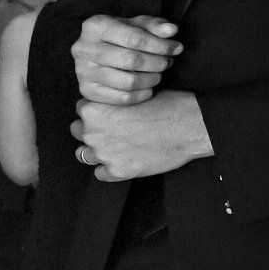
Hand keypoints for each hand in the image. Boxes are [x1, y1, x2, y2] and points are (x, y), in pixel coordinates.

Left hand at [72, 90, 212, 181]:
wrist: (189, 126)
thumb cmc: (166, 106)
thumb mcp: (132, 96)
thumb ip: (111, 105)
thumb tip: (105, 110)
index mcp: (94, 110)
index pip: (82, 109)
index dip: (97, 110)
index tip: (109, 113)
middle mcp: (93, 133)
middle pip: (78, 131)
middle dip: (93, 130)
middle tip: (113, 129)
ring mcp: (104, 155)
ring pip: (84, 155)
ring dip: (96, 151)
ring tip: (116, 147)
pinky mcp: (118, 172)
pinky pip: (100, 174)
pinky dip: (109, 169)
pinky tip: (124, 161)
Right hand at [73, 13, 177, 107]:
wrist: (95, 51)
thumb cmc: (120, 35)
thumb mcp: (136, 25)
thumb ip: (155, 26)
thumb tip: (172, 30)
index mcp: (94, 26)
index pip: (133, 38)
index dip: (159, 45)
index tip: (176, 48)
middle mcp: (83, 48)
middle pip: (131, 60)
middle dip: (157, 63)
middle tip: (168, 62)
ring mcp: (83, 71)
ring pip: (128, 82)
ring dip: (151, 79)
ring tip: (158, 74)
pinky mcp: (86, 90)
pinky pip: (122, 98)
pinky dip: (141, 94)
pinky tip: (148, 87)